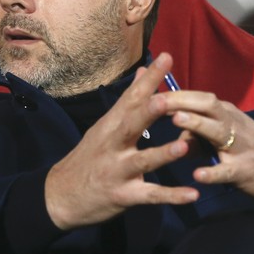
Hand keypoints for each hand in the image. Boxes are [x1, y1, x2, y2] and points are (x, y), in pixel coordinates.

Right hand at [45, 53, 198, 229]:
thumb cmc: (88, 157)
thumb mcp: (103, 126)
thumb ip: (128, 100)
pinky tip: (193, 194)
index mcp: (110, 125)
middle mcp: (112, 144)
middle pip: (131, 125)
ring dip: (162, 154)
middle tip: (167, 99)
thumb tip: (144, 70)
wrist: (60, 195)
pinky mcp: (123, 196)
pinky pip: (150, 196)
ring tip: (182, 147)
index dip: (149, 79)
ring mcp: (117, 171)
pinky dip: (172, 196)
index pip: (130, 97)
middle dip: (148, 112)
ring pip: (141, 161)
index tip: (166, 57)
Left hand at [160, 89, 253, 204]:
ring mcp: (241, 145)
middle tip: (154, 99)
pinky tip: (198, 175)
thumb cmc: (249, 148)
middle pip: (206, 104)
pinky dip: (214, 172)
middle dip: (180, 100)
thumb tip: (173, 128)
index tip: (147, 88)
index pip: (196, 96)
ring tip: (175, 120)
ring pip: (218, 130)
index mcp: (223, 113)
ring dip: (196, 124)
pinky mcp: (247, 169)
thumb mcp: (222, 136)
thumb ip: (196, 132)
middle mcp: (231, 122)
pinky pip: (229, 170)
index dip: (172, 92)